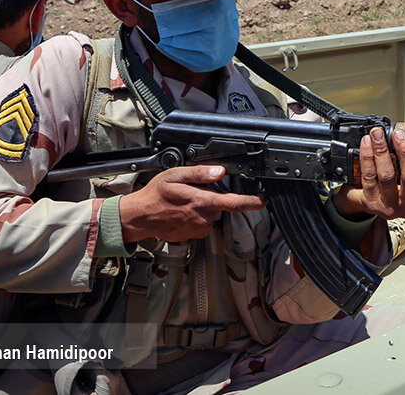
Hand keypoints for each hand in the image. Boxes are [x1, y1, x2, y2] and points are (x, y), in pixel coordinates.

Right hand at [118, 165, 264, 242]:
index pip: (234, 202)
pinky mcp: (194, 234)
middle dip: (213, 196)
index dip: (252, 201)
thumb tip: (219, 171)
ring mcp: (199, 228)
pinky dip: (196, 215)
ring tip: (184, 201)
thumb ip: (199, 173)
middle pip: (221, 205)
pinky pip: (203, 222)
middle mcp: (203, 218)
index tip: (263, 200)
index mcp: (202, 202)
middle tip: (193, 191)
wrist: (141, 217)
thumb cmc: (156, 195)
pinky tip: (182, 211)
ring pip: (211, 213)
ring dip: (203, 206)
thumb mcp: (175, 175)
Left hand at [333, 116, 404, 219]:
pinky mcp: (370, 201)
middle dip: (404, 153)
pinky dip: (367, 156)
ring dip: (382, 151)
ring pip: (387, 176)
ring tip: (378, 135)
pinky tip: (367, 143)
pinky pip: (368, 176)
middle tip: (399, 135)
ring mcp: (388, 205)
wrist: (367, 200)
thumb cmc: (394, 181)